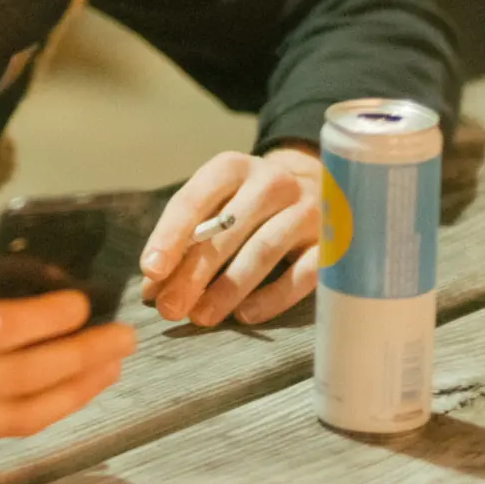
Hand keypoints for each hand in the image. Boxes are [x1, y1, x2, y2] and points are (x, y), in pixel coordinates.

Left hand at [139, 146, 321, 328]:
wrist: (321, 187)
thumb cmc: (252, 201)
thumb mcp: (219, 202)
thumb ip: (187, 239)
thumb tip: (153, 288)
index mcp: (233, 167)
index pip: (194, 199)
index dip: (170, 236)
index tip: (151, 271)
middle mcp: (272, 181)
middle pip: (227, 229)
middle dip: (194, 272)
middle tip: (169, 306)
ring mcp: (308, 209)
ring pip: (263, 250)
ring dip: (227, 288)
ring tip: (201, 316)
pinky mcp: (333, 241)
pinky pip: (303, 274)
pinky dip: (272, 297)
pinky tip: (245, 314)